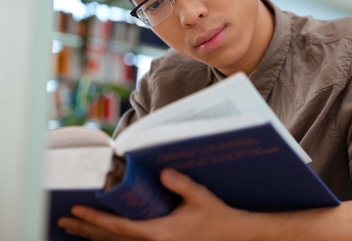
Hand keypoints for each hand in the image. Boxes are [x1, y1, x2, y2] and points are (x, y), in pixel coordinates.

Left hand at [58, 169, 255, 240]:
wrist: (231, 234)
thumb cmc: (215, 216)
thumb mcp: (200, 197)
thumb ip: (181, 184)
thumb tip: (163, 173)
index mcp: (161, 232)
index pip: (121, 227)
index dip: (97, 220)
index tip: (78, 211)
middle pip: (112, 238)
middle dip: (87, 229)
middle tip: (64, 219)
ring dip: (94, 236)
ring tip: (74, 229)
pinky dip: (111, 239)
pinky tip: (102, 237)